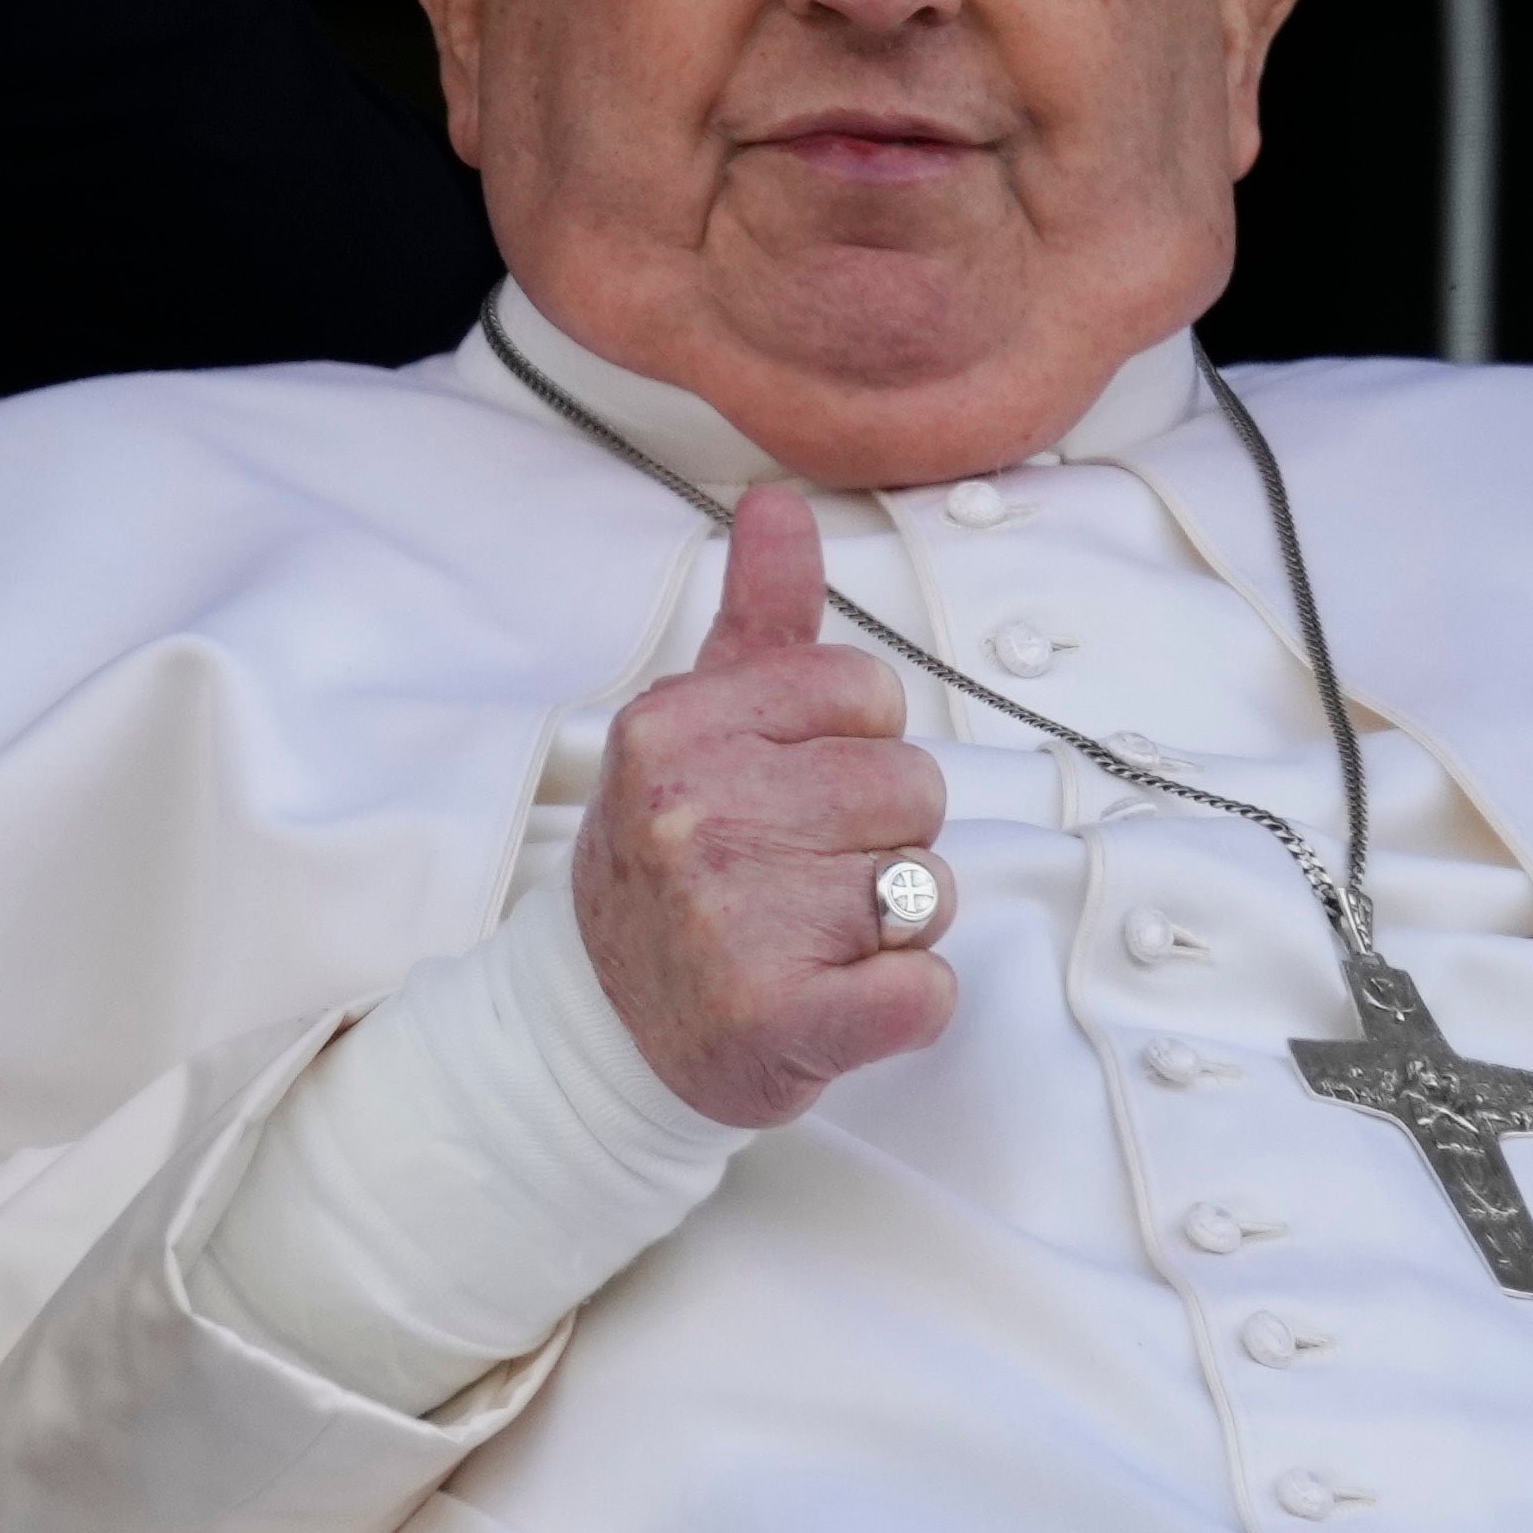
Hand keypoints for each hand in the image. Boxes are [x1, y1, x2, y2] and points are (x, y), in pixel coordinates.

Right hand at [576, 484, 958, 1127]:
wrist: (602, 1029)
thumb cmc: (669, 868)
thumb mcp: (695, 730)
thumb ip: (756, 618)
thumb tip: (778, 503)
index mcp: (675, 729)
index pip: (869, 692)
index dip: (856, 747)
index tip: (793, 793)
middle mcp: (695, 816)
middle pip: (912, 787)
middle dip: (881, 837)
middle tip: (800, 878)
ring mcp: (735, 923)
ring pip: (930, 887)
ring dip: (896, 923)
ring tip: (813, 938)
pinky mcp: (783, 1020)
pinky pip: (928, 990)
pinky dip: (909, 1003)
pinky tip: (841, 999)